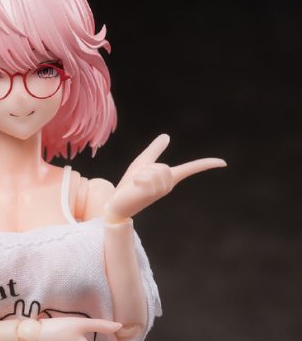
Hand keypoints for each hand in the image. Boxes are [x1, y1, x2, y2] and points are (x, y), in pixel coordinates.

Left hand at [109, 133, 225, 223]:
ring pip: (156, 172)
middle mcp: (168, 185)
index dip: (206, 164)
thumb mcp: (143, 162)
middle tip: (138, 181)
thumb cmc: (128, 186)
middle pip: (164, 167)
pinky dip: (138, 179)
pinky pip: (147, 176)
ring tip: (136, 185)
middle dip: (148, 169)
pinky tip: (134, 188)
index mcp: (168, 178)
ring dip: (143, 174)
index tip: (223, 163)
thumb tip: (166, 136)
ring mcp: (160, 192)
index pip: (191, 168)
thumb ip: (155, 150)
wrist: (116, 204)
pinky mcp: (151, 194)